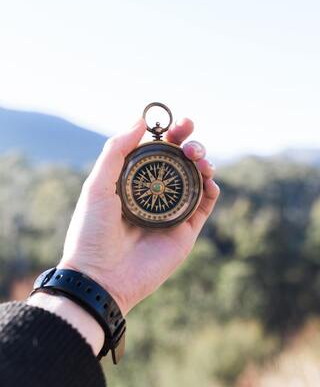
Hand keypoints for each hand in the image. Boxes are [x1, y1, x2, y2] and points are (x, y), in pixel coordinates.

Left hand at [58, 117, 219, 315]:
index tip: (178, 123)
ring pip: (196, 180)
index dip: (170, 135)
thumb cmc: (92, 231)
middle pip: (180, 162)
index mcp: (134, 182)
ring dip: (203, 162)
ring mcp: (171, 212)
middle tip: (190, 138)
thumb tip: (140, 120)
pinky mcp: (185, 231)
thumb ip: (117, 151)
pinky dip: (211, 188)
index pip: (157, 152)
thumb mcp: (97, 185)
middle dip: (190, 144)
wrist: (101, 277)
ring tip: (198, 158)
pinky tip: (208, 179)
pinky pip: (204, 205)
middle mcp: (154, 194)